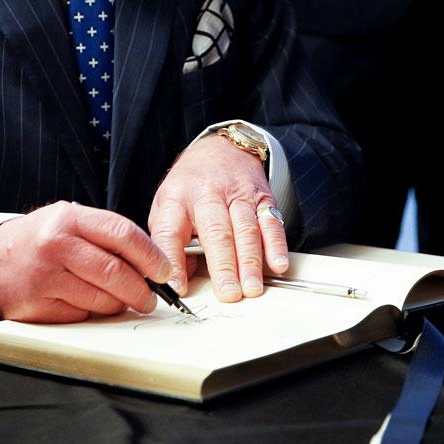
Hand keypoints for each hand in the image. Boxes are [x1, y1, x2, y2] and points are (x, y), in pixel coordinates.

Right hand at [0, 202, 171, 322]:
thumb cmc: (39, 242)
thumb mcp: (67, 223)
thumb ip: (104, 236)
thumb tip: (151, 263)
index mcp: (68, 218)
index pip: (122, 233)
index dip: (150, 255)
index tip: (164, 271)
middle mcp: (55, 244)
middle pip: (115, 271)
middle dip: (142, 290)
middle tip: (150, 298)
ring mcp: (46, 276)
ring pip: (103, 298)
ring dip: (119, 304)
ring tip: (121, 301)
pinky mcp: (39, 305)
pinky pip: (82, 313)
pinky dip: (92, 312)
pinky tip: (86, 302)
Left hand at [148, 134, 288, 301]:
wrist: (220, 148)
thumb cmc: (190, 185)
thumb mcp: (166, 205)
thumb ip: (168, 241)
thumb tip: (180, 278)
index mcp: (176, 199)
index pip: (170, 233)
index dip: (173, 262)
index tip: (178, 287)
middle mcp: (207, 195)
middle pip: (216, 232)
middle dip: (223, 266)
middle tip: (228, 294)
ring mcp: (237, 195)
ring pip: (245, 229)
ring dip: (250, 261)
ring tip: (251, 287)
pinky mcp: (262, 197)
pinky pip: (271, 222)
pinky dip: (276, 245)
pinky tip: (277, 264)